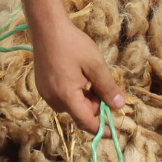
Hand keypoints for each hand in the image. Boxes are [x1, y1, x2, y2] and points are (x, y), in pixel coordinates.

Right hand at [31, 18, 124, 133]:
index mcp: (67, 96)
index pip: (86, 122)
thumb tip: (119, 107)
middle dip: (94, 104)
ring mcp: (46, 94)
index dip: (101, 129)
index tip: (113, 133)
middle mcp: (53, 99)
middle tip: (100, 83)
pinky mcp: (42, 87)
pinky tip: (75, 74)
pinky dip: (72, 93)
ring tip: (86, 75)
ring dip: (83, 98)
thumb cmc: (73, 44)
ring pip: (71, 106)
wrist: (47, 27)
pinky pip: (62, 98)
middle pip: (80, 113)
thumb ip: (108, 88)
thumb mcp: (96, 65)